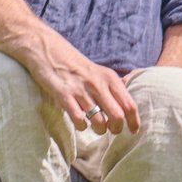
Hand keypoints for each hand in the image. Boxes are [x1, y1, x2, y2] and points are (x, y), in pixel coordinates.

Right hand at [16, 29, 139, 135]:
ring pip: (99, 122)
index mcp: (110, 78)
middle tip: (111, 130)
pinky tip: (80, 122)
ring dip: (99, 130)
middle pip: (117, 116)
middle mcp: (98, 84)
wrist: (48, 49)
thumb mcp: (99, 71)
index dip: (134, 122)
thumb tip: (128, 103)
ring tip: (95, 127)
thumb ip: (113, 85)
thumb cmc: (76, 64)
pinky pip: (79, 120)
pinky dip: (82, 126)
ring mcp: (81, 90)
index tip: (133, 131)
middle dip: (116, 129)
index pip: (129, 105)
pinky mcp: (64, 96)